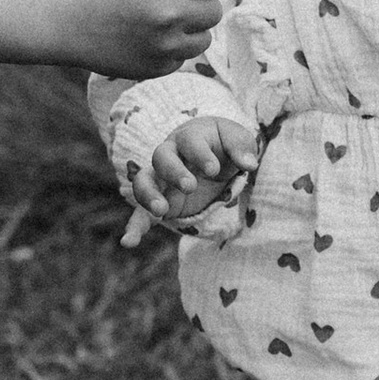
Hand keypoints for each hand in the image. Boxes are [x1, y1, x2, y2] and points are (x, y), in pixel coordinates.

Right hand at [60, 0, 223, 76]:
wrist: (60, 18)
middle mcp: (168, 14)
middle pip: (214, 9)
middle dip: (198, 2)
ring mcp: (162, 46)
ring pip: (204, 37)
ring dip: (189, 29)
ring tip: (160, 19)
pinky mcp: (155, 68)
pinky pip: (182, 57)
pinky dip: (171, 49)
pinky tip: (145, 37)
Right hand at [126, 108, 260, 225]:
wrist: (210, 153)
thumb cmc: (223, 145)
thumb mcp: (236, 139)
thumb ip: (241, 147)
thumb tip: (250, 164)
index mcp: (189, 137)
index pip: (190, 141)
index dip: (200, 155)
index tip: (213, 169)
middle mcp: (169, 155)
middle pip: (161, 157)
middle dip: (174, 172)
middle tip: (190, 186)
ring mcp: (160, 179)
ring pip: (144, 181)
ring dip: (149, 195)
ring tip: (161, 212)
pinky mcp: (159, 201)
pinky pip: (140, 213)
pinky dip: (134, 226)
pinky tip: (129, 242)